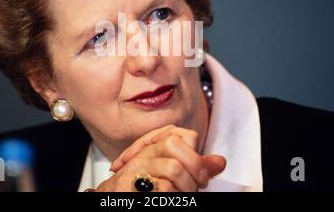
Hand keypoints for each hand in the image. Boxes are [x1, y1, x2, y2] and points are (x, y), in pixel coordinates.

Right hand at [95, 125, 225, 191]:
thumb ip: (193, 165)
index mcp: (154, 147)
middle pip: (175, 144)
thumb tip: (220, 161)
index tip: (199, 174)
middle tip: (197, 185)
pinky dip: (172, 196)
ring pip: (173, 168)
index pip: (182, 134)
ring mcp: (136, 168)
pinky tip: (169, 198)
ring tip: (182, 195)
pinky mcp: (128, 185)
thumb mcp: (169, 172)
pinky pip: (162, 188)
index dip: (195, 153)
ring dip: (185, 187)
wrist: (113, 199)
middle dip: (194, 166)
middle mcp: (144, 154)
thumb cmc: (142, 187)